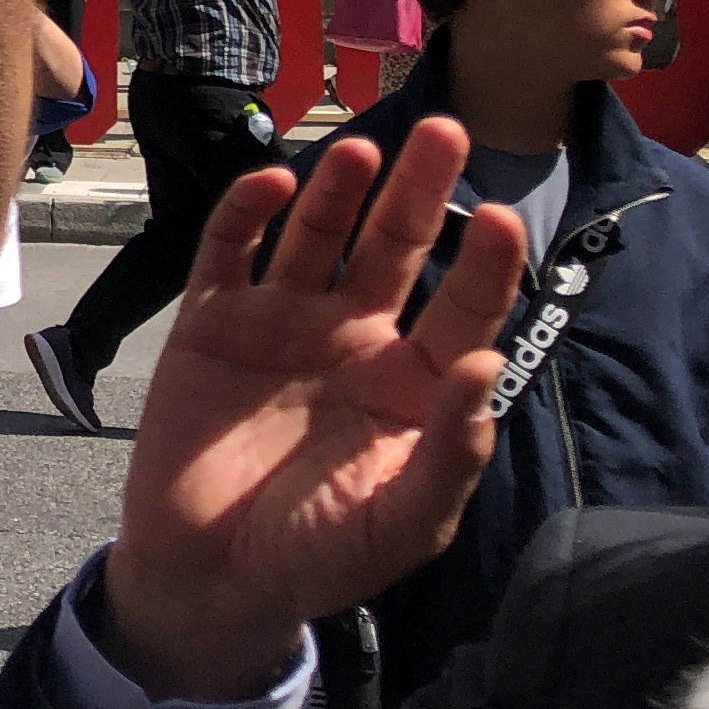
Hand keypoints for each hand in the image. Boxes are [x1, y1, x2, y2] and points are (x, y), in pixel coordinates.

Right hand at [98, 120, 529, 702]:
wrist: (207, 578)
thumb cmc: (317, 557)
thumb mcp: (400, 526)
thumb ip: (447, 456)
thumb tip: (482, 369)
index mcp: (410, 384)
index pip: (462, 307)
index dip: (486, 262)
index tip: (501, 218)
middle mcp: (353, 338)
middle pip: (395, 247)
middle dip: (421, 190)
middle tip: (445, 130)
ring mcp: (280, 324)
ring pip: (317, 235)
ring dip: (339, 191)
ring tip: (360, 152)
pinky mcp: (211, 322)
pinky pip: (228, 252)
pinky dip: (245, 212)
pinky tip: (272, 185)